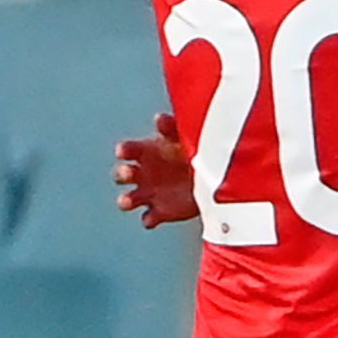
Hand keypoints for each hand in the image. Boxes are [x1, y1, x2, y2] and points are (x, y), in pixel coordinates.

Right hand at [113, 112, 197, 228]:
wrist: (216, 176)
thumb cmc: (195, 150)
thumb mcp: (186, 137)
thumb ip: (173, 128)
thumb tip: (159, 118)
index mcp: (147, 152)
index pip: (128, 150)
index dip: (123, 150)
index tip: (122, 151)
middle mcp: (142, 173)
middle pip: (121, 175)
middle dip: (122, 174)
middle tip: (129, 173)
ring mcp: (149, 194)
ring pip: (127, 199)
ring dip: (125, 200)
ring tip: (129, 200)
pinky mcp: (160, 212)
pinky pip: (148, 219)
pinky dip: (149, 219)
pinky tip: (153, 217)